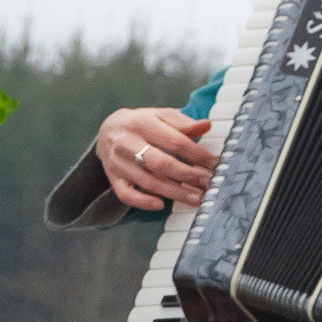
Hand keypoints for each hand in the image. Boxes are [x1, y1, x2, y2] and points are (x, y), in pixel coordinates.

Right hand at [95, 106, 215, 212]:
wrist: (107, 130)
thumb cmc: (140, 123)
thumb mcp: (160, 116)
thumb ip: (182, 123)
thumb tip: (206, 125)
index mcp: (142, 123)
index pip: (174, 141)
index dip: (197, 154)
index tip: (213, 164)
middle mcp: (127, 142)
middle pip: (161, 163)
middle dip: (188, 176)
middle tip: (208, 183)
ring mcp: (118, 162)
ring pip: (148, 181)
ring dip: (174, 192)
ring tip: (196, 198)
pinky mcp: (113, 178)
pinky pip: (126, 194)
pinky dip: (143, 202)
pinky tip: (160, 205)